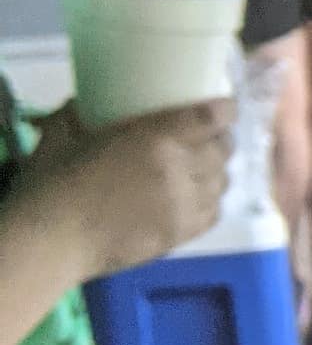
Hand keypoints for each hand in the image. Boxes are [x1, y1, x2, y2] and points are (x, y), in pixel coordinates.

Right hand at [27, 99, 230, 277]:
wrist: (52, 240)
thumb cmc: (52, 182)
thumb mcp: (62, 133)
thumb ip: (78, 114)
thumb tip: (82, 105)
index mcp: (156, 138)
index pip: (211, 118)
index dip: (226, 110)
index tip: (225, 106)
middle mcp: (180, 170)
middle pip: (222, 150)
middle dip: (222, 140)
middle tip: (211, 136)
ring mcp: (184, 206)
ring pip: (222, 183)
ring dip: (218, 171)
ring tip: (206, 167)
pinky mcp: (180, 236)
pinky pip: (214, 214)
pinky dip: (212, 202)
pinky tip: (200, 198)